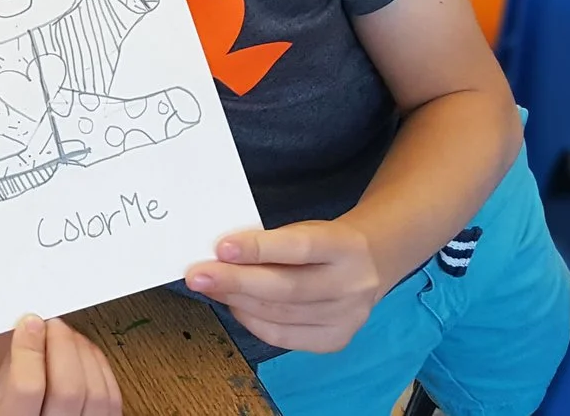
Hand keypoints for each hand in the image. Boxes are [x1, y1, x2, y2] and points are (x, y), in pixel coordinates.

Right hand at [0, 315, 121, 415]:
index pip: (27, 387)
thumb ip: (10, 367)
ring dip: (83, 352)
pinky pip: (112, 398)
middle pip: (68, 389)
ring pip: (96, 392)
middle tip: (52, 325)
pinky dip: (100, 366)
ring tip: (67, 336)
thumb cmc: (11, 414)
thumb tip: (30, 329)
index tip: (29, 324)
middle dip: (62, 345)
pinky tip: (84, 353)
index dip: (29, 350)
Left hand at [186, 221, 381, 352]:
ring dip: (238, 301)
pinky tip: (235, 305)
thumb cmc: (324, 244)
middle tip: (198, 276)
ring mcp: (348, 317)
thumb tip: (220, 258)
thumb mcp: (306, 230)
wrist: (371, 264)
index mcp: (346, 246)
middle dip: (236, 282)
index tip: (221, 248)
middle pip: (287, 288)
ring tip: (211, 288)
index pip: (299, 248)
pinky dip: (253, 322)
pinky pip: (283, 337)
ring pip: (281, 314)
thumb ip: (271, 243)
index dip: (259, 249)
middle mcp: (353, 285)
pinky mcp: (336, 340)